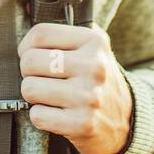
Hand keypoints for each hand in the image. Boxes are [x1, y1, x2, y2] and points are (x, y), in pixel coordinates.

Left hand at [18, 22, 132, 153]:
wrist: (127, 120)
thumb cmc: (97, 80)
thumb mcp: (93, 49)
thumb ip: (67, 35)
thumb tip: (29, 29)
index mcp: (94, 42)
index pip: (41, 33)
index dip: (26, 46)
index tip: (30, 54)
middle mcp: (94, 66)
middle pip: (30, 61)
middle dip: (28, 72)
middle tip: (41, 79)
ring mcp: (89, 96)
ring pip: (29, 88)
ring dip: (33, 96)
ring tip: (49, 96)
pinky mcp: (83, 123)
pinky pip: (37, 115)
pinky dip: (40, 116)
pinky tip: (56, 114)